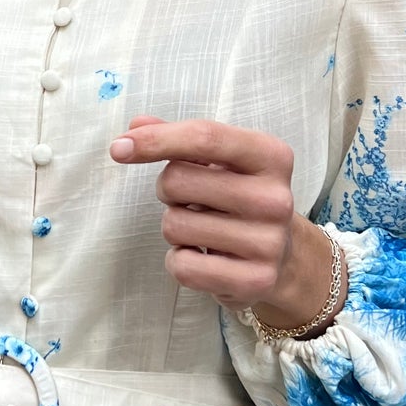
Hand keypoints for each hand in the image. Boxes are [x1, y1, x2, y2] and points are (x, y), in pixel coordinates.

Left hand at [109, 115, 337, 326]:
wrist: (286, 257)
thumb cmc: (240, 198)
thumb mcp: (221, 160)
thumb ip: (180, 139)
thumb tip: (136, 125)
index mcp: (271, 156)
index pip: (205, 137)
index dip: (155, 139)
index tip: (119, 147)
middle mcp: (275, 198)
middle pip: (177, 181)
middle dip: (167, 189)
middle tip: (191, 200)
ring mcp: (268, 243)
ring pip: (174, 226)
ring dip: (174, 228)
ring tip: (204, 229)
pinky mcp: (254, 281)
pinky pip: (183, 267)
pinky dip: (179, 261)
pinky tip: (204, 257)